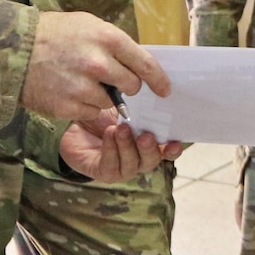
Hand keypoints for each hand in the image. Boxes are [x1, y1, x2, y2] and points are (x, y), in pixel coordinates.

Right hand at [21, 11, 170, 121]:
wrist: (13, 50)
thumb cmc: (53, 33)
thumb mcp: (88, 24)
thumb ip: (114, 43)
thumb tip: (139, 62)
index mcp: (108, 39)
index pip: (146, 64)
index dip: (158, 80)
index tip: (164, 90)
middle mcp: (98, 63)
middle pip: (132, 86)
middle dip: (127, 86)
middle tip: (112, 80)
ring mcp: (83, 87)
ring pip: (111, 101)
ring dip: (102, 96)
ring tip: (81, 81)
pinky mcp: (69, 106)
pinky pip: (90, 112)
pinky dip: (85, 105)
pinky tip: (69, 91)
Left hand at [58, 111, 183, 182]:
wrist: (78, 125)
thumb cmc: (105, 115)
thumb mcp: (125, 104)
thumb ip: (142, 101)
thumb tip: (155, 81)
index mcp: (150, 144)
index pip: (167, 151)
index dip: (173, 150)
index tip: (176, 143)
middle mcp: (139, 158)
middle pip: (151, 160)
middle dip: (149, 148)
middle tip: (146, 135)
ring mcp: (123, 168)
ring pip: (132, 164)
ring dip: (127, 146)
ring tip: (121, 129)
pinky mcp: (104, 172)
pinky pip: (110, 165)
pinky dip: (111, 149)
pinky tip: (109, 133)